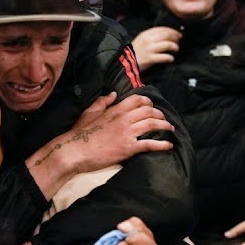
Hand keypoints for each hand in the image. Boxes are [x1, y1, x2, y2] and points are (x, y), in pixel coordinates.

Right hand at [58, 93, 174, 173]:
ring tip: (170, 129)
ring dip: (165, 126)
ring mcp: (127, 133)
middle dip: (160, 114)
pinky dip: (162, 144)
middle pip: (149, 111)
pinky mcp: (128, 148)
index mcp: (115, 110)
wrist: (74, 151)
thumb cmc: (79, 133)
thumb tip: (113, 94)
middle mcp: (124, 119)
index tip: (152, 106)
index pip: (137, 100)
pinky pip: (150, 144)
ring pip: (153, 124)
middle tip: (164, 119)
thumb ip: (102, 102)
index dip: (148, 102)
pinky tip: (168, 145)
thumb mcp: (89, 113)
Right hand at [131, 27, 180, 71]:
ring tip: (176, 49)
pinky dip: (169, 57)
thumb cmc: (134, 52)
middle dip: (175, 37)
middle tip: (178, 41)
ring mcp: (149, 49)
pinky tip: (171, 58)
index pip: (162, 29)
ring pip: (167, 45)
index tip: (178, 34)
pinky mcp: (149, 59)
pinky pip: (164, 57)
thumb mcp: (141, 40)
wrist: (124, 62)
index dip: (172, 31)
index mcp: (145, 34)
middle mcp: (148, 40)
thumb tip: (166, 35)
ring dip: (174, 46)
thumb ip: (151, 36)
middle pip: (166, 35)